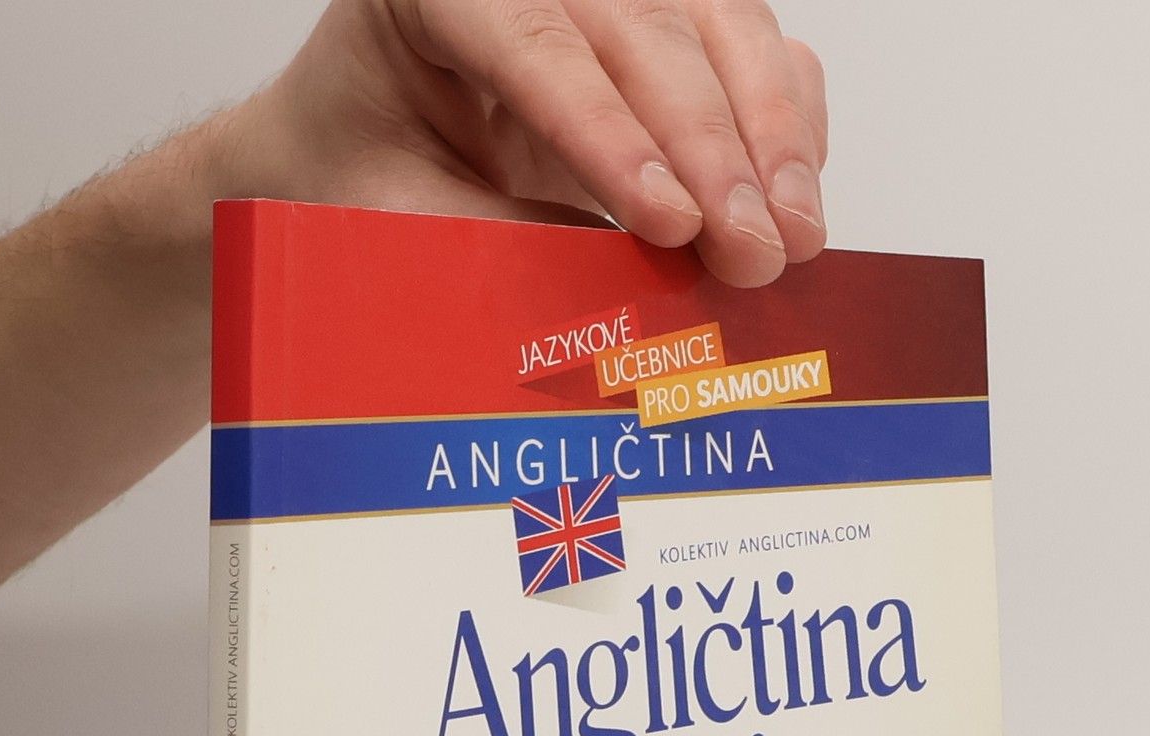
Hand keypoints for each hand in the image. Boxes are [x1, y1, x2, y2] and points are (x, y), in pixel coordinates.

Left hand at [232, 0, 828, 286]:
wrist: (353, 145)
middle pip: (648, 31)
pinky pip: (753, 49)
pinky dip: (787, 123)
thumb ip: (492, 247)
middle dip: (714, 151)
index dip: (612, 135)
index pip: (537, 43)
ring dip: (770, 138)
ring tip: (792, 239)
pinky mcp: (668, 24)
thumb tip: (618, 295)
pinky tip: (796, 201)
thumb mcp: (396, 222)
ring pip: (721, 25)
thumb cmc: (361, 176)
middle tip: (754, 252)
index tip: (670, 221)